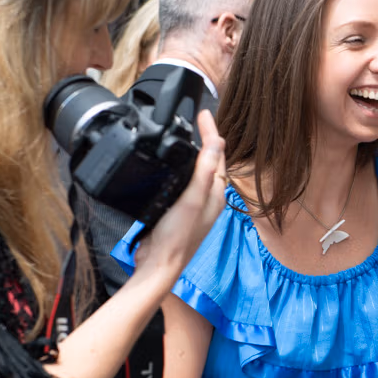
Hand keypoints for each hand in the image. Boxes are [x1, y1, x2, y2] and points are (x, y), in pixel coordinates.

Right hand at [130, 111, 226, 287]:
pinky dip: (180, 169)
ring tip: (186, 135)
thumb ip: (204, 170)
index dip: (211, 131)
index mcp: (216, 193)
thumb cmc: (177, 236)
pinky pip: (183, 183)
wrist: (159, 265)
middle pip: (210, 162)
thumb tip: (217, 142)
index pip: (218, 154)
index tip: (202, 112)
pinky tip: (170, 167)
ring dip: (193, 153)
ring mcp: (194, 206)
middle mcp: (208, 199)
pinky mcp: (179, 211)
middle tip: (196, 120)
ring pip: (197, 172)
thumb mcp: (192, 199)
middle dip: (206, 140)